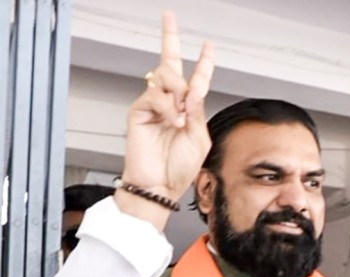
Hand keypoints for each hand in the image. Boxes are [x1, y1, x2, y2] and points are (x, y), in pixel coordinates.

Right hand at [119, 12, 214, 211]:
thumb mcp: (200, 139)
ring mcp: (154, 105)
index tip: (209, 45)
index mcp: (189, 110)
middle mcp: (171, 103)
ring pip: (165, 77)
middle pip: (171, 65)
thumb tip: (191, 90)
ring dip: (178, 92)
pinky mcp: (140, 110)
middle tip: (169, 17)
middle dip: (170, 39)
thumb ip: (197, 112)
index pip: (196, 79)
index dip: (203, 62)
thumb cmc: (179, 168)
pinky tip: (172, 122)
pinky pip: (156, 95)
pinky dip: (168, 108)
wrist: (160, 185)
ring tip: (179, 117)